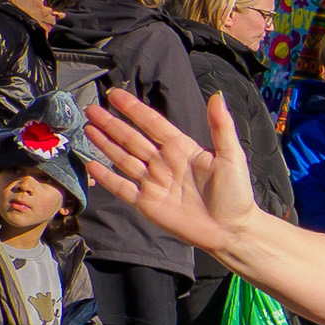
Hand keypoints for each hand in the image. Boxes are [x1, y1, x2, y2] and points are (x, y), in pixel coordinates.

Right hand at [85, 89, 249, 255]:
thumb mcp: (232, 156)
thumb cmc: (236, 194)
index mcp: (181, 149)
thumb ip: (221, 126)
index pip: (152, 123)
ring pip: (123, 159)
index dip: (133, 109)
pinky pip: (122, 188)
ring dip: (105, 144)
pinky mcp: (147, 204)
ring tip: (88, 128)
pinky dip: (106, 177)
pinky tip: (91, 164)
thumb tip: (217, 95)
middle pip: (132, 139)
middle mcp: (164, 163)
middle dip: (111, 124)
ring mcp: (154, 183)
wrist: (232, 230)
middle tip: (91, 109)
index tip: (115, 94)